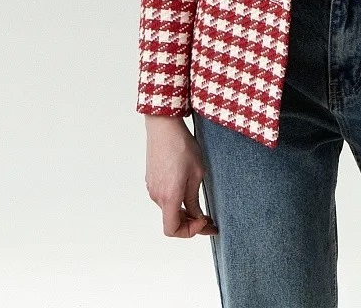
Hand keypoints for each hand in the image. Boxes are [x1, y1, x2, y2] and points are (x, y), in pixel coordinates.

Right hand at [144, 116, 218, 237]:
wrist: (164, 127)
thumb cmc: (182, 146)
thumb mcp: (197, 173)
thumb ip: (194, 199)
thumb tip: (197, 217)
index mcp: (169, 196)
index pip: (172, 230)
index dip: (189, 231)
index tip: (204, 221)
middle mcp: (157, 196)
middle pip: (172, 220)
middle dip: (191, 222)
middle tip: (209, 219)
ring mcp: (152, 187)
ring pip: (169, 208)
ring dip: (183, 210)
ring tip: (200, 202)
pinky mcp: (151, 180)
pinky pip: (164, 197)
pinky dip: (176, 200)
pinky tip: (187, 189)